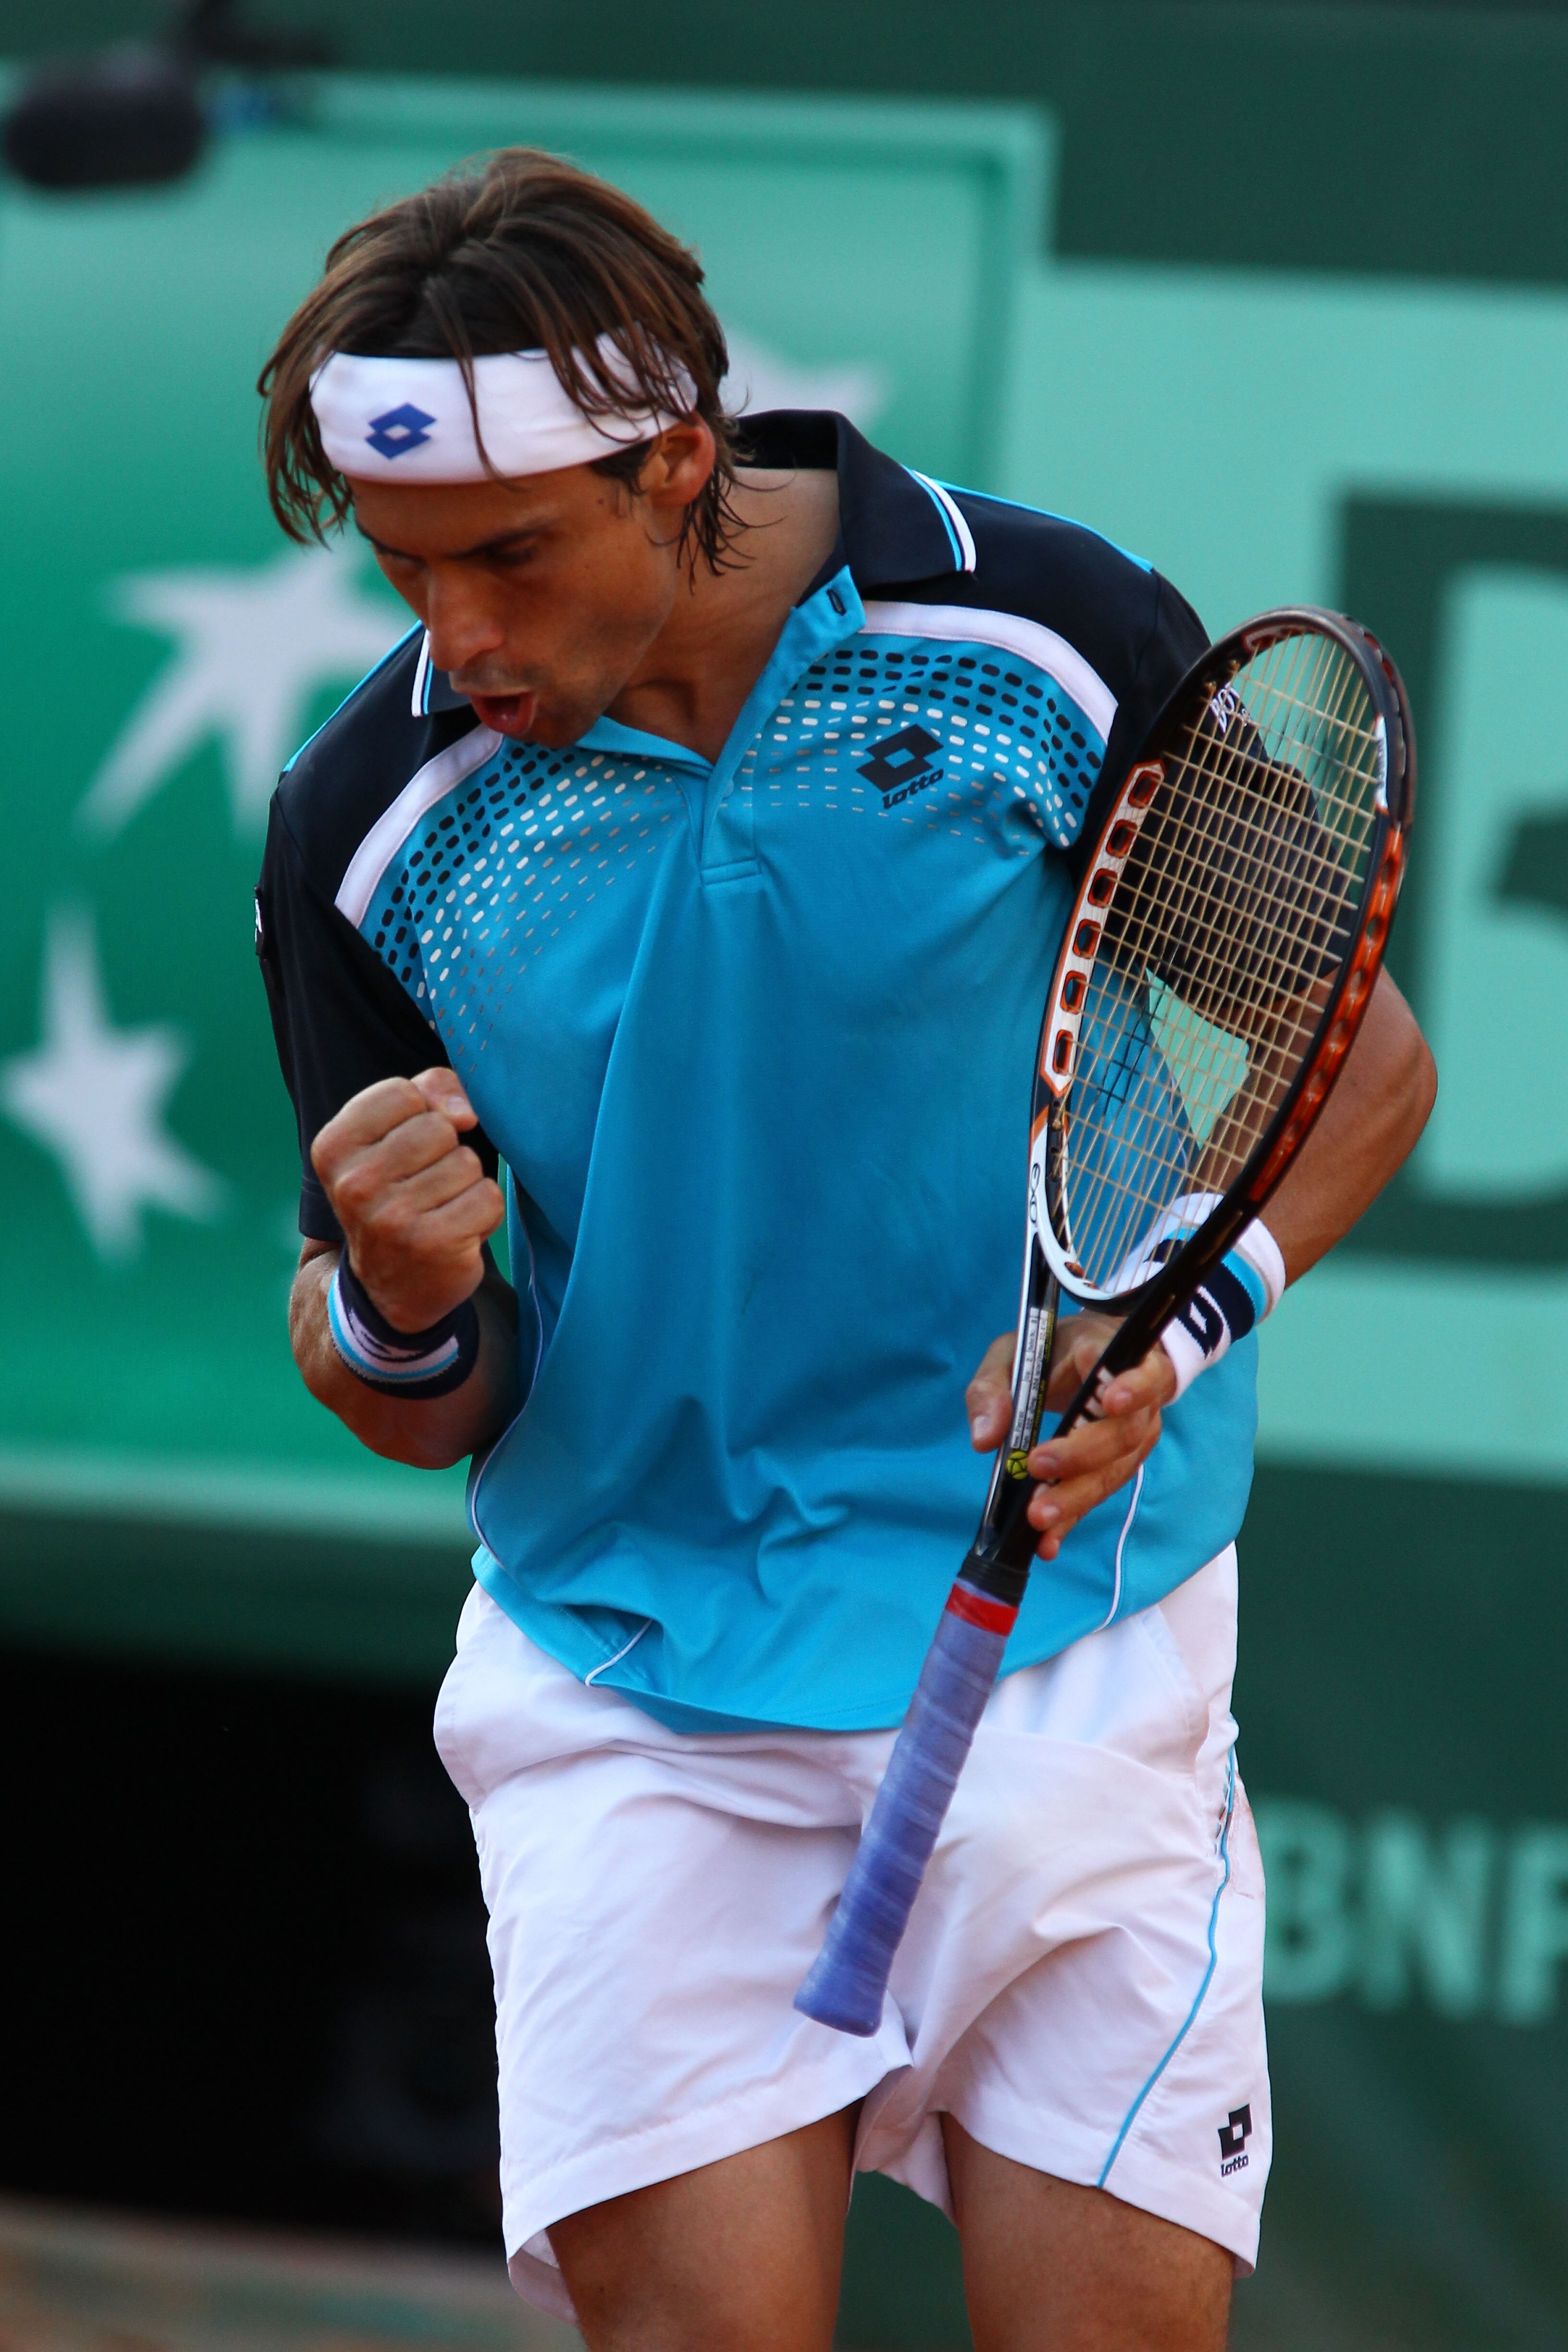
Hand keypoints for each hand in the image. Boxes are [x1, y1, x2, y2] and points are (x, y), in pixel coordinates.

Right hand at [309, 1069, 504, 1332]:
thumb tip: (465, 1114)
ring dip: (465, 1185)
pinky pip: (487, 1197)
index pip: (403, 1093)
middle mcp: (354, 1183)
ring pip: (467, 1162)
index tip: (407, 1148)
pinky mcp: (433, 1244)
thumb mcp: (394, 1137)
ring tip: (439, 1209)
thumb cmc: (399, 1195)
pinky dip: (483, 1213)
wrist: (391, 1288)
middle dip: (445, 1152)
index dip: (421, 1114)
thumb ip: (428, 1094)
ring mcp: (391, 1217)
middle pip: (439, 1127)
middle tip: (425, 1187)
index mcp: (334, 1147)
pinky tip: (457, 1230)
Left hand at [965, 1314, 1175, 1560]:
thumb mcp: (1012, 1353)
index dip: (1129, 1386)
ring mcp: (1139, 1433)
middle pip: (1123, 1431)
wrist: (1097, 1360)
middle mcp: (1140, 1397)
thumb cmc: (1054, 1352)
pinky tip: (1048, 1542)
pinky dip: (1073, 1517)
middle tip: (1038, 1468)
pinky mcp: (1126, 1463)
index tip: (1109, 1400)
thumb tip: (985, 1439)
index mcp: (1111, 1353)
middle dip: (1080, 1454)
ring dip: (1076, 1496)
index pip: (1132, 1368)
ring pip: (1116, 1469)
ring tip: (1038, 1518)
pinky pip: (1102, 1492)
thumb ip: (992, 1387)